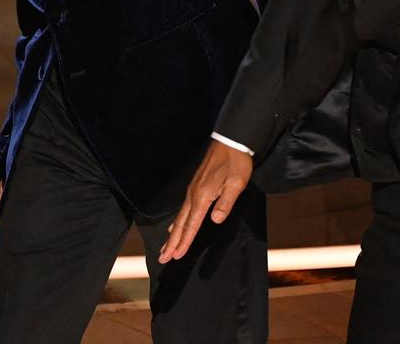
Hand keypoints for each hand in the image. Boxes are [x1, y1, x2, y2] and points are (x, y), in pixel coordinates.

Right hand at [158, 140, 252, 262]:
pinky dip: (178, 220)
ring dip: (173, 233)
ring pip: (180, 216)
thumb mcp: (236, 184)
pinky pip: (183, 208)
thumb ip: (225, 203)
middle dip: (172, 242)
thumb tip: (215, 220)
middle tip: (163, 258)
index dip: (185, 241)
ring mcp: (193, 189)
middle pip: (180, 223)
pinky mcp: (195, 186)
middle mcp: (193, 194)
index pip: (192, 224)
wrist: (230, 142)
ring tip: (166, 247)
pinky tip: (176, 225)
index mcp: (202, 196)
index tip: (176, 255)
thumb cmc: (235, 163)